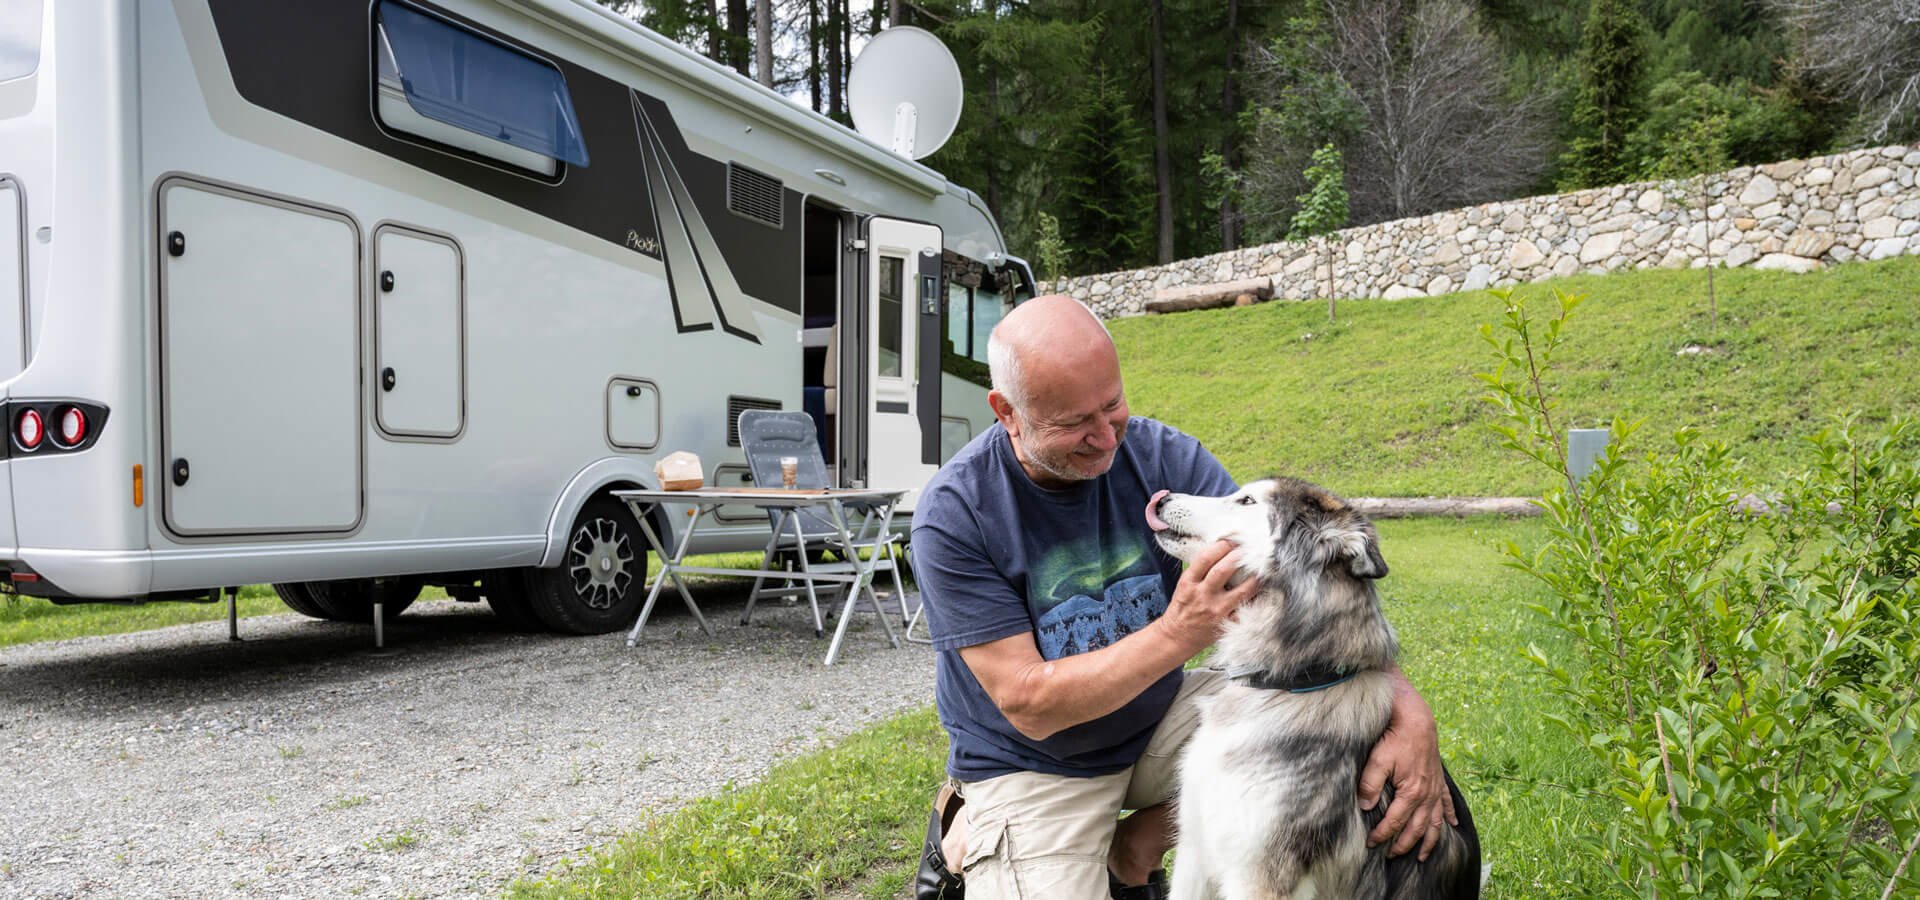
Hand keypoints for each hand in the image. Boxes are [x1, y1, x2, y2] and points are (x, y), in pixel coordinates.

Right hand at [1159, 540, 1259, 648]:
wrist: (1177, 636)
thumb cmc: (1182, 607)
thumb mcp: (1184, 585)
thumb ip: (1200, 570)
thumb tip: (1222, 550)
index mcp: (1189, 582)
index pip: (1206, 558)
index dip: (1222, 546)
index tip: (1232, 540)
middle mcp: (1203, 595)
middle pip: (1224, 570)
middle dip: (1239, 556)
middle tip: (1250, 548)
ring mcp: (1217, 610)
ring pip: (1243, 590)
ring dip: (1256, 577)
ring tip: (1264, 568)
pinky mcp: (1227, 623)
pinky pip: (1248, 609)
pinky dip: (1258, 599)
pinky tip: (1266, 591)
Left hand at [1357, 683, 1455, 859]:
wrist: (1416, 718)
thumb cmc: (1395, 737)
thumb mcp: (1377, 760)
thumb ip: (1370, 784)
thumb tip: (1364, 807)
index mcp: (1412, 793)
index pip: (1395, 822)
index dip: (1383, 835)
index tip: (1371, 844)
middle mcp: (1427, 795)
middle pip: (1417, 828)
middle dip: (1403, 844)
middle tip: (1390, 855)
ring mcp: (1435, 788)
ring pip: (1434, 822)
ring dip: (1429, 840)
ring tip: (1423, 856)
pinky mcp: (1439, 779)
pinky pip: (1447, 803)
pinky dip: (1449, 816)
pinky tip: (1451, 826)